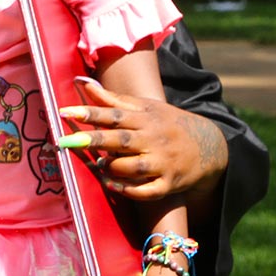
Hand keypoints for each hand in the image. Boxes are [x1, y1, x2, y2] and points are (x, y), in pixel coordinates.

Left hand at [57, 80, 227, 200]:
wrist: (209, 146)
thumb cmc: (168, 123)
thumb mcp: (146, 107)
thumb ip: (114, 100)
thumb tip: (82, 83)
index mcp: (146, 119)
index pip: (114, 114)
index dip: (90, 113)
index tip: (65, 111)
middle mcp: (154, 140)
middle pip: (121, 140)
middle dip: (95, 140)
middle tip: (69, 141)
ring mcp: (162, 163)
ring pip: (132, 168)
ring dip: (112, 167)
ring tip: (100, 164)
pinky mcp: (169, 184)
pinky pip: (147, 191)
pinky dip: (129, 190)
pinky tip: (112, 184)